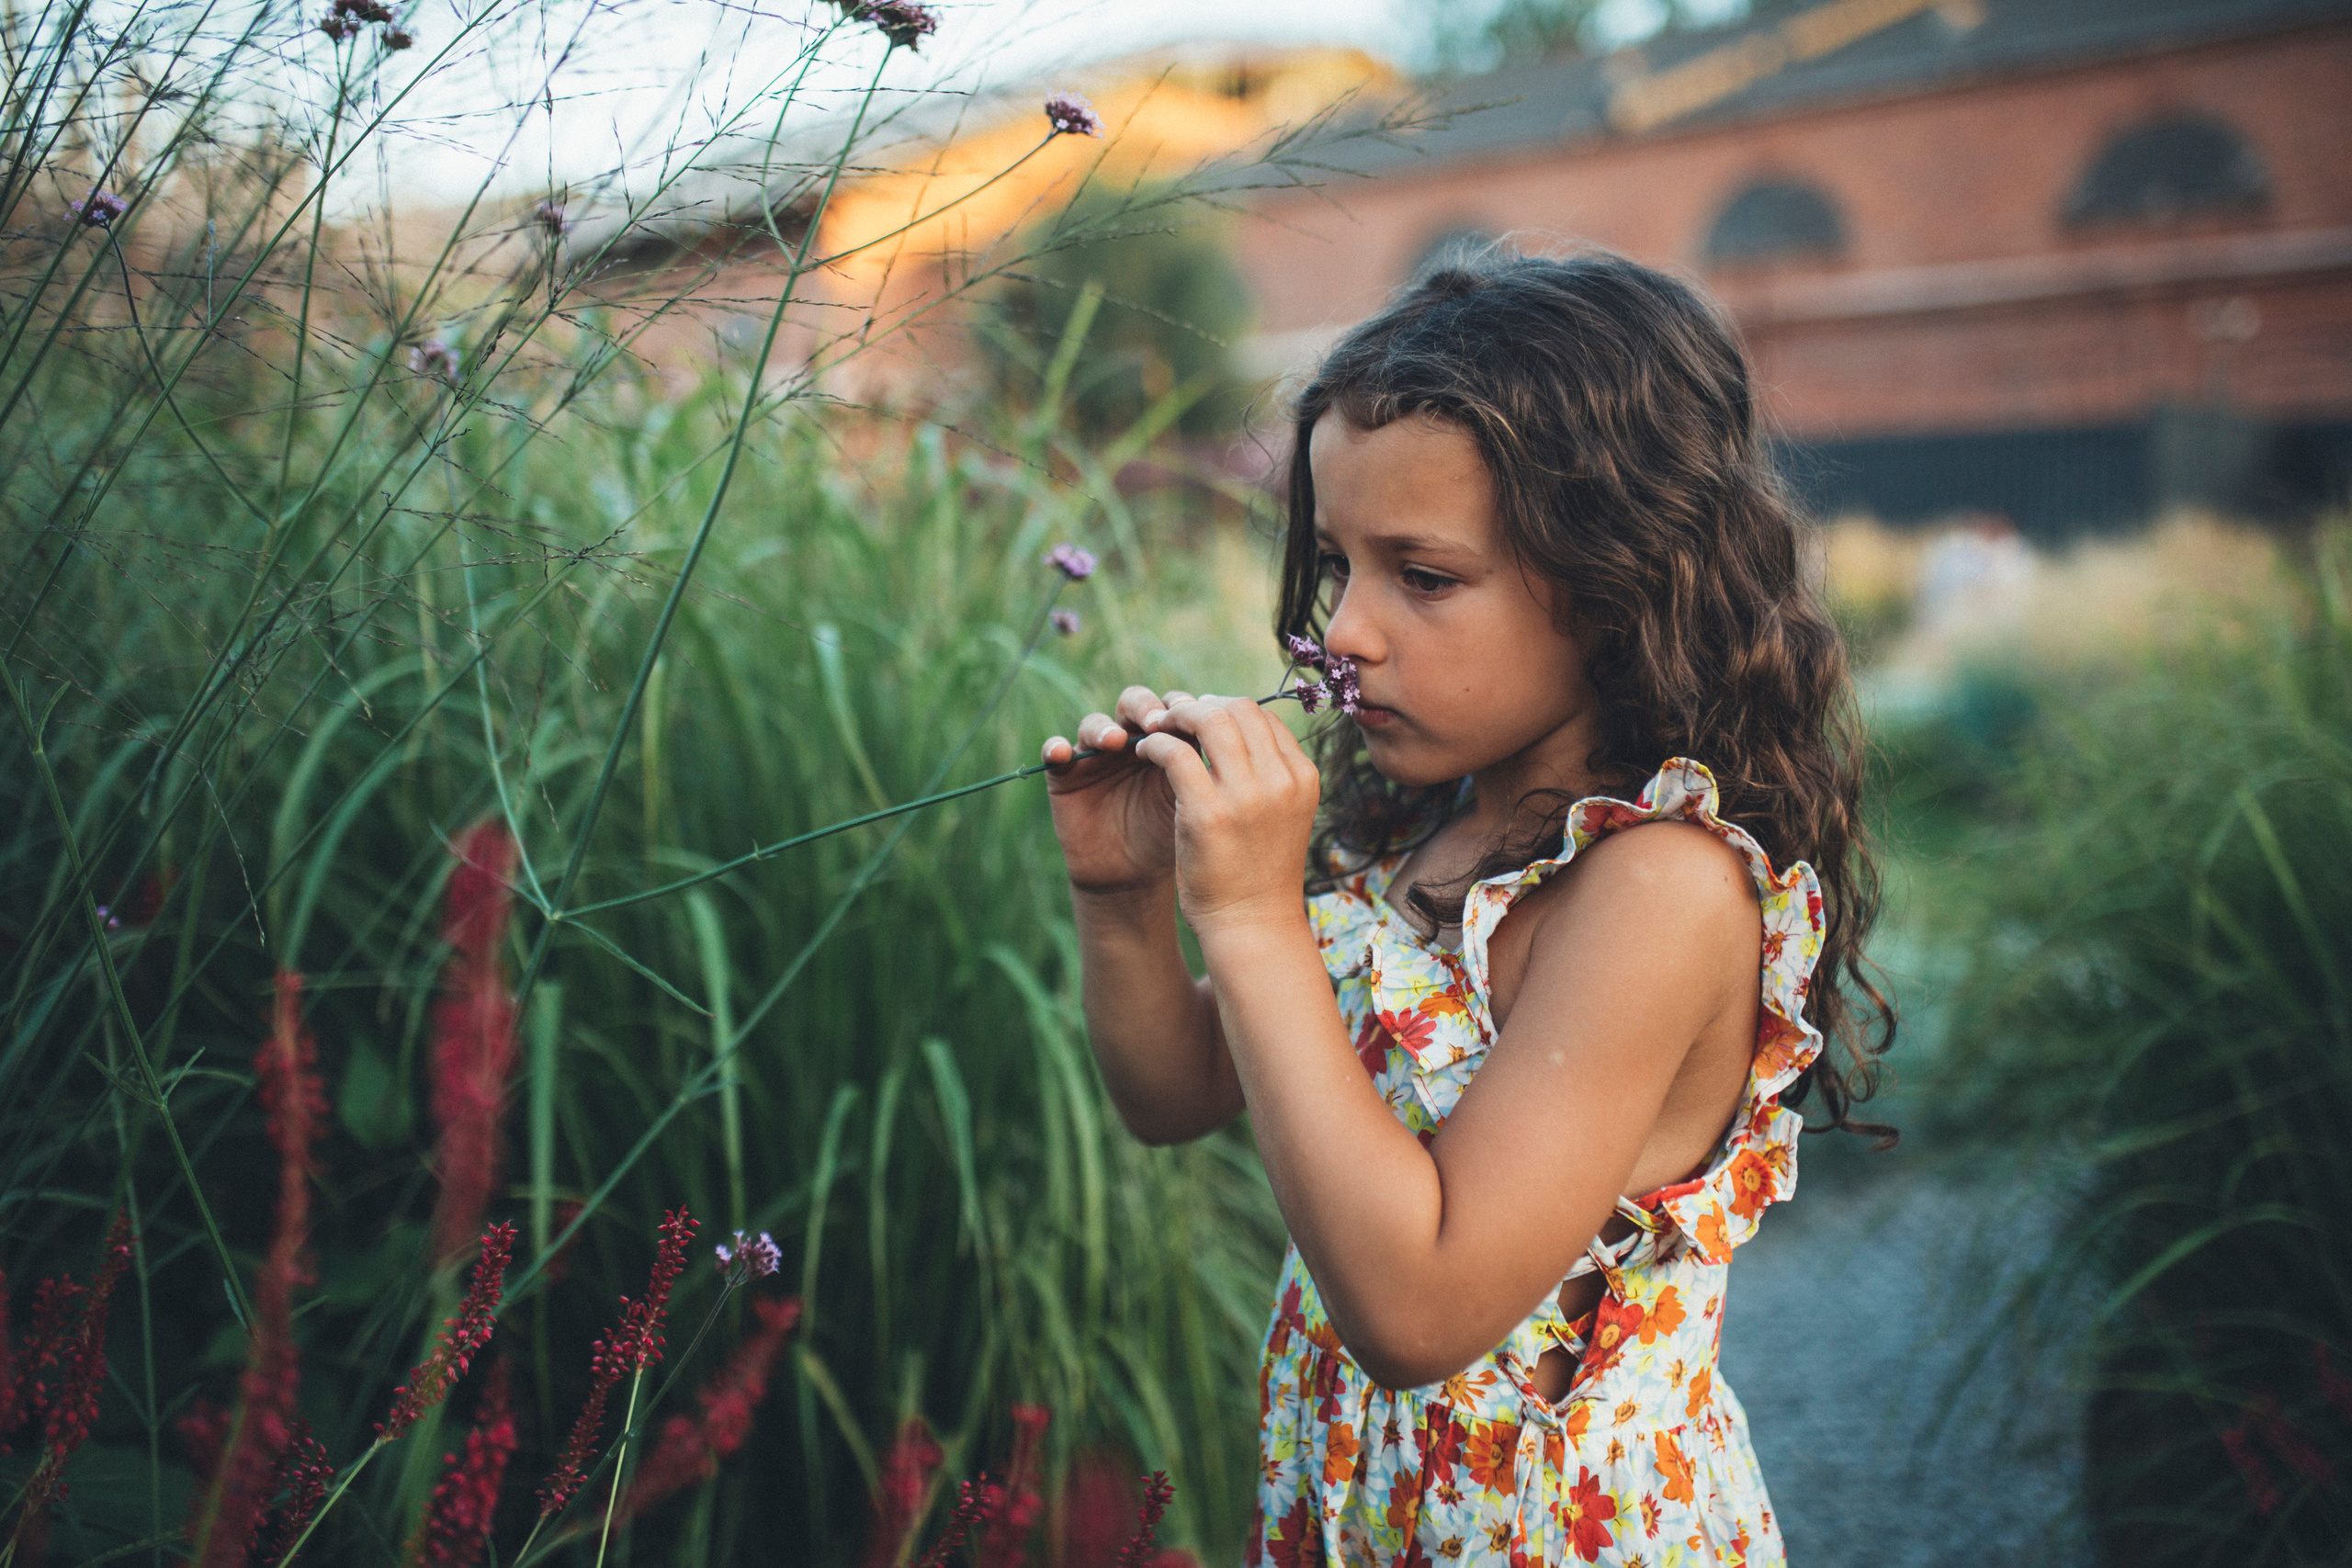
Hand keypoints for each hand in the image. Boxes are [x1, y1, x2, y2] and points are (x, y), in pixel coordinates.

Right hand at [1042, 685, 1192, 896]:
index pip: (1173, 706)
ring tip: (1116, 741)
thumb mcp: (1193, 801)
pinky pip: (1054, 752)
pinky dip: (1055, 747)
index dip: (1183, 707)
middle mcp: (1131, 740)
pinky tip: (1061, 752)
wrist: (1134, 878)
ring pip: (1096, 724)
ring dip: (1104, 727)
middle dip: (1148, 708)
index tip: (1196, 717)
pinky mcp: (1066, 774)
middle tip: (1158, 722)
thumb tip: (1236, 736)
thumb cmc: (1170, 837)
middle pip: (1136, 704)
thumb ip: (1205, 767)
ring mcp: (1097, 755)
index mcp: (1167, 741)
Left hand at [1128, 695, 1320, 935]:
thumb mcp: (1283, 814)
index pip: (1264, 716)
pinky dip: (1156, 743)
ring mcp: (1247, 796)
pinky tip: (1146, 752)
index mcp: (1302, 777)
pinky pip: (1175, 753)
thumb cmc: (1260, 871)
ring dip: (1176, 715)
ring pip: (1208, 719)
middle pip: (1238, 708)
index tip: (1201, 720)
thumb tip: (1236, 730)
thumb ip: (1269, 773)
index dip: (1227, 709)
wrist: (1252, 925)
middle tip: (1175, 716)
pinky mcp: (1208, 814)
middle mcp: (1280, 780)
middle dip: (1201, 704)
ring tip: (1157, 728)